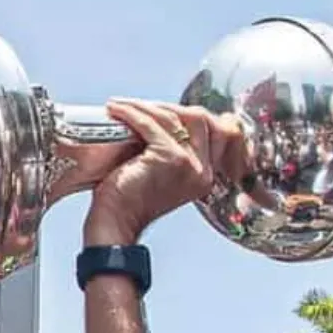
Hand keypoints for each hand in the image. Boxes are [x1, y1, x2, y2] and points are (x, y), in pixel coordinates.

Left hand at [84, 100, 247, 243]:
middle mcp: (203, 170)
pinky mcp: (170, 158)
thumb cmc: (128, 202)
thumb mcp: (160, 174)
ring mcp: (189, 164)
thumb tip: (164, 114)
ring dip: (144, 106)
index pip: (216, 130)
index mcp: (205, 176)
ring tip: (121, 106)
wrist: (115, 226)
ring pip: (173, 117)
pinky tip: (115, 110)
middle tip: (140, 107)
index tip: (163, 108)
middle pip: (199, 117)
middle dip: (167, 107)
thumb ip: (173, 150)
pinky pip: (151, 124)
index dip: (189, 114)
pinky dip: (131, 113)